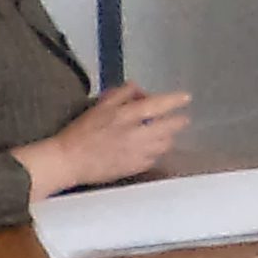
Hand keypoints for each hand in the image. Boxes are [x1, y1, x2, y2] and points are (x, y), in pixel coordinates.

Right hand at [21, 84, 189, 197]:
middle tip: (183, 119)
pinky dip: (157, 152)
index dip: (174, 101)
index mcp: (125, 116)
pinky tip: (153, 149)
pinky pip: (154, 159)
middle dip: (178, 122)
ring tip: (167, 134)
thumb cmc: (81, 131)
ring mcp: (137, 153)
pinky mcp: (134, 168)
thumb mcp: (100, 105)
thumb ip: (122, 94)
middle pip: (168, 128)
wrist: (70, 160)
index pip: (157, 105)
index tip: (186, 98)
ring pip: (164, 145)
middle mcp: (136, 135)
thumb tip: (139, 89)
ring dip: (169, 137)